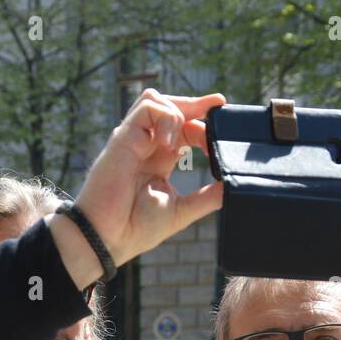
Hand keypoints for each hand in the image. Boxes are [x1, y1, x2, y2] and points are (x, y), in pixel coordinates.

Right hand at [55, 90, 224, 281]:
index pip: (182, 128)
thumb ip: (207, 197)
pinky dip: (166, 117)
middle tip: (218, 104)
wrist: (107, 239)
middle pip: (170, 107)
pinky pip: (147, 108)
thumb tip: (233, 187)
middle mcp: (145, 146)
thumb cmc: (135, 229)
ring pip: (156, 100)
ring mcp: (133, 140)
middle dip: (196, 104)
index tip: (223, 122)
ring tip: (191, 134)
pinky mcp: (123, 138)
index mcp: (158, 160)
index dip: (202, 121)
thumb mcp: (181, 210)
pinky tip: (171, 143)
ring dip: (180, 109)